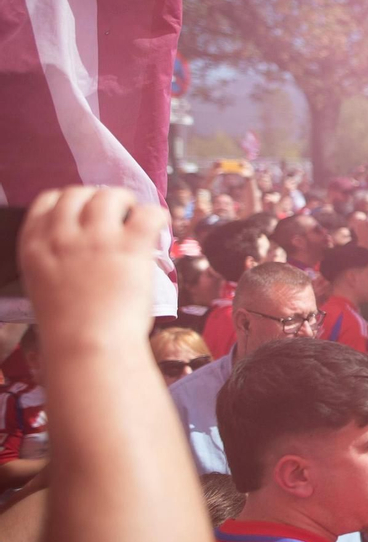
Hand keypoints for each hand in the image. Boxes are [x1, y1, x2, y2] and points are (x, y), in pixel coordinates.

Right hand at [20, 187, 163, 342]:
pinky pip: (147, 213)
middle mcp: (62, 236)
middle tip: (116, 214)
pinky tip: (159, 227)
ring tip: (135, 219)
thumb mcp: (46, 286)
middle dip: (98, 198)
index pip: (47, 201)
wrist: (88, 347)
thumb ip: (58, 261)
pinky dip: (156, 215)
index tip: (85, 211)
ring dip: (126, 203)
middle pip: (79, 193)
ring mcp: (96, 239)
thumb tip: (84, 247)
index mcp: (35, 247)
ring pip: (111, 196)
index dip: (70, 201)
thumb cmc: (70, 329)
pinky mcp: (129, 246)